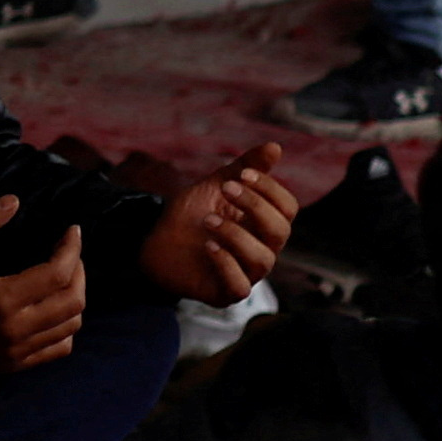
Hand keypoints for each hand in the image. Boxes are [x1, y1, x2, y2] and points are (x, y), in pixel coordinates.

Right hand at [0, 197, 86, 372]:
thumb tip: (15, 201)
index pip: (57, 274)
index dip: (71, 249)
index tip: (72, 232)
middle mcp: (11, 332)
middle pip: (72, 301)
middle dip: (79, 271)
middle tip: (70, 252)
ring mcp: (15, 352)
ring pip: (71, 325)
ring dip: (75, 297)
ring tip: (65, 275)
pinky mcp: (14, 363)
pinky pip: (59, 348)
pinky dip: (66, 326)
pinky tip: (55, 305)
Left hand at [140, 142, 297, 304]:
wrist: (153, 238)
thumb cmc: (192, 213)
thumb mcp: (217, 184)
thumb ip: (245, 168)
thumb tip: (275, 147)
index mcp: (265, 224)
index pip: (287, 208)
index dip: (269, 190)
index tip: (242, 174)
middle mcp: (262, 249)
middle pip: (280, 231)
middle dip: (255, 206)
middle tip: (225, 189)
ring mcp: (246, 273)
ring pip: (262, 259)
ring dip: (236, 234)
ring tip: (208, 220)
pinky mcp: (224, 293)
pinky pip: (239, 286)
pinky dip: (226, 264)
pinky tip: (208, 246)